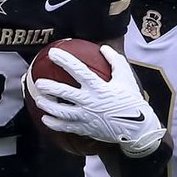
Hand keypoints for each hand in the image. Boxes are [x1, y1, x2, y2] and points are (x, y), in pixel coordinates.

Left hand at [28, 45, 165, 157]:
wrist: (137, 128)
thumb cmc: (131, 100)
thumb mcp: (126, 77)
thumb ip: (115, 60)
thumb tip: (103, 47)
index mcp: (99, 87)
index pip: (78, 71)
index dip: (65, 60)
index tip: (53, 53)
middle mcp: (90, 102)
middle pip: (65, 93)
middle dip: (50, 87)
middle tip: (39, 82)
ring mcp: (86, 117)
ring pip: (62, 112)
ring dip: (48, 106)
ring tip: (39, 100)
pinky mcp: (85, 129)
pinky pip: (66, 127)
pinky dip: (54, 124)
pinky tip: (45, 119)